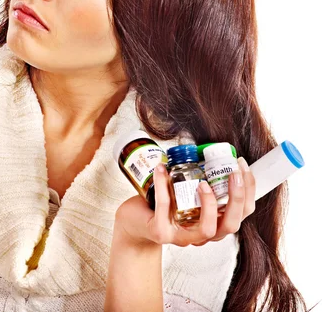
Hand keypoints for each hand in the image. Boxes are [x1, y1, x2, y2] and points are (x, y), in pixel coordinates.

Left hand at [114, 157, 255, 247]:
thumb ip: (202, 178)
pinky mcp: (161, 232)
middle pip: (232, 225)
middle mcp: (203, 234)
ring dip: (209, 204)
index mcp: (215, 223)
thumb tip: (212, 148)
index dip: (249, 190)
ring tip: (202, 182)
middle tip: (232, 173)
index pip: (243, 213)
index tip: (242, 164)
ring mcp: (182, 236)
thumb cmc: (163, 204)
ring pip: (208, 229)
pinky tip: (162, 169)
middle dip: (237, 198)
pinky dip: (163, 185)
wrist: (134, 220)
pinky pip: (165, 209)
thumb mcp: (187, 191)